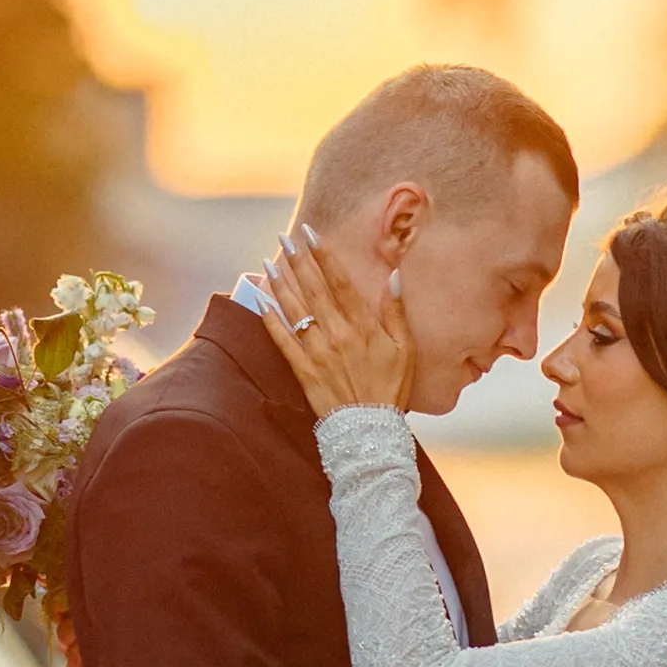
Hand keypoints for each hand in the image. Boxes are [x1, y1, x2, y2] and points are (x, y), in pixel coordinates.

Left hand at [256, 221, 410, 418]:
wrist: (370, 432)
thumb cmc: (391, 390)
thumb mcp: (406, 350)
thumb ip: (396, 312)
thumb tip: (393, 277)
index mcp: (363, 326)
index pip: (339, 281)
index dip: (324, 255)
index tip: (311, 233)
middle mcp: (337, 334)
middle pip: (313, 289)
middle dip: (298, 259)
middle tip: (285, 236)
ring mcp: (317, 352)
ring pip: (295, 310)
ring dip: (280, 282)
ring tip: (269, 260)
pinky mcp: (303, 371)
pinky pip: (282, 340)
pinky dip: (270, 319)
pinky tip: (260, 300)